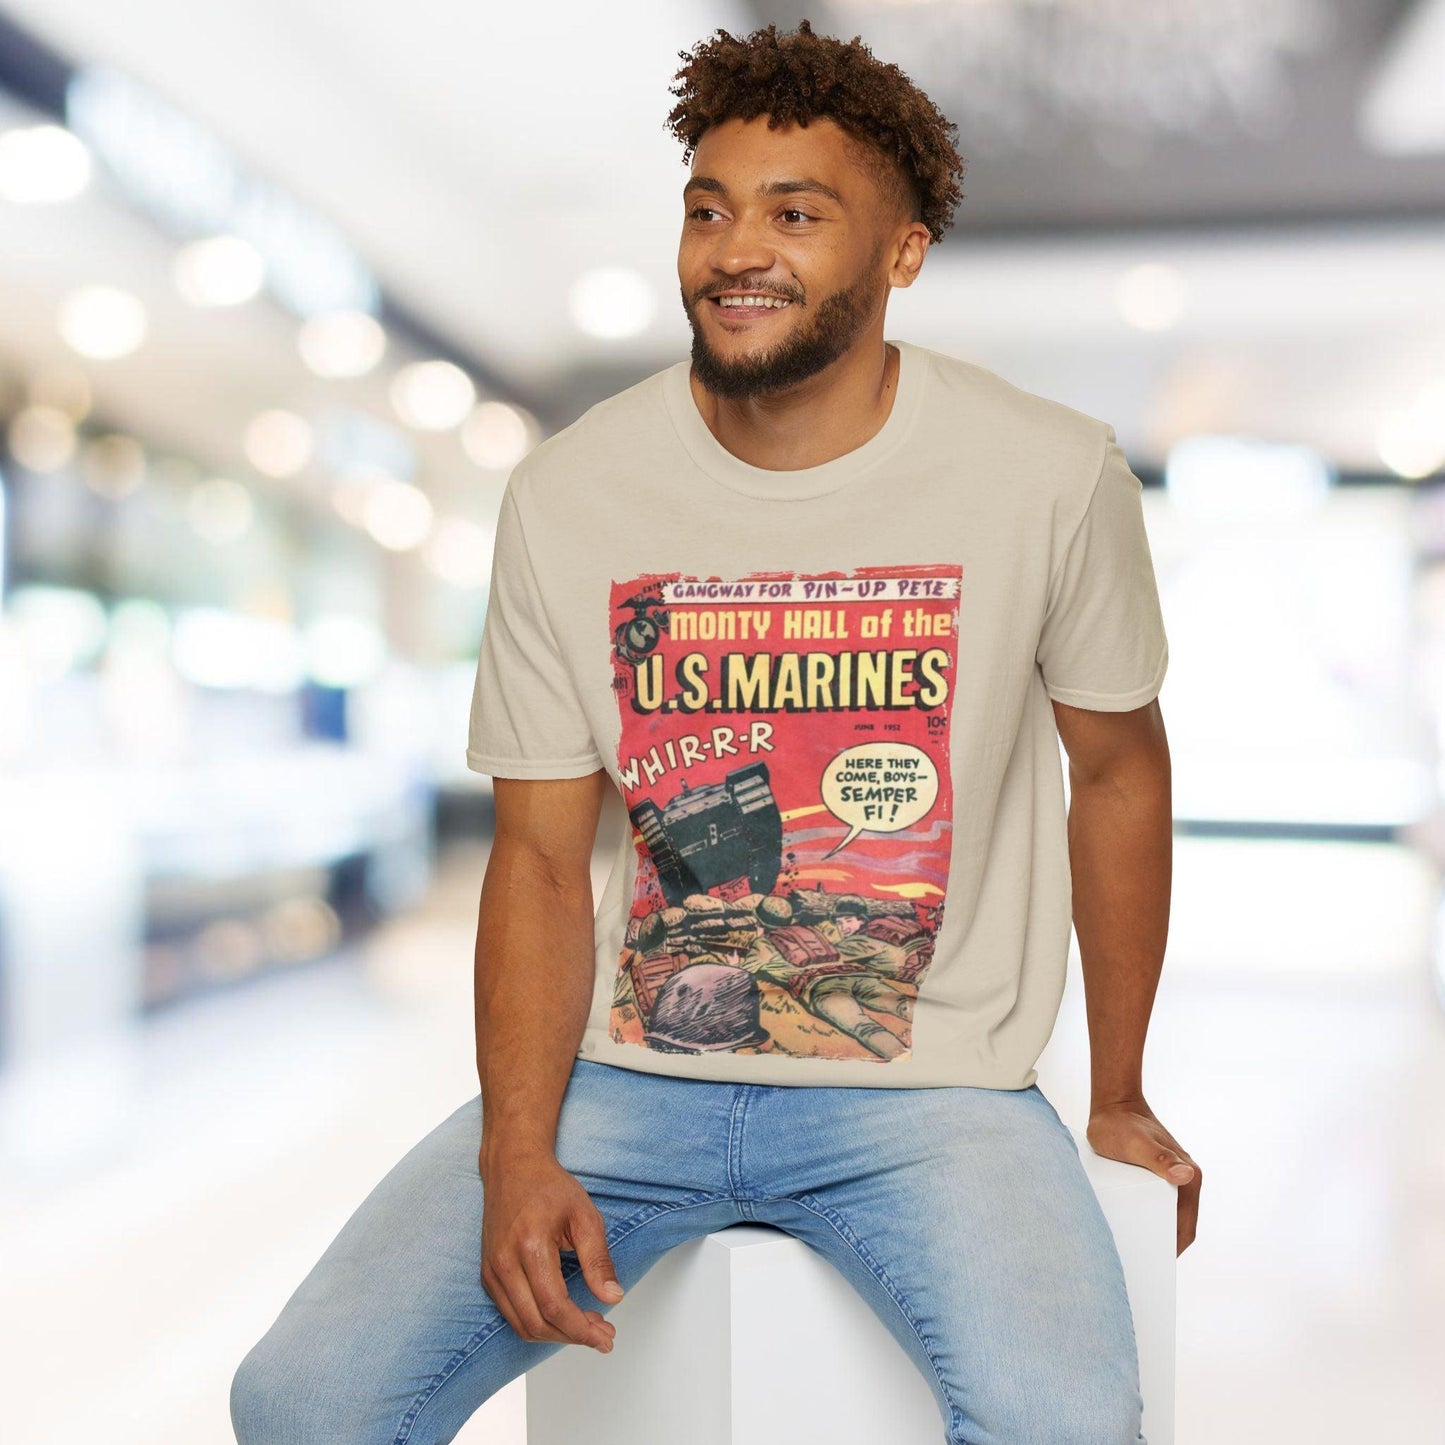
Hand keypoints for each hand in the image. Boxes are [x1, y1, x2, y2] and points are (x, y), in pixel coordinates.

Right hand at [479, 1147, 623, 1352]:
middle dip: (572, 1337)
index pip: (554, 1306)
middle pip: (536, 1324)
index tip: (605, 1336)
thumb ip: (598, 1260)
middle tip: (602, 1335)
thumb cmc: (549, 1187)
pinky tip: (562, 1317)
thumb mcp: (585, 1216)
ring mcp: (492, 1271)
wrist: (513, 1167)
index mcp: (530, 1246)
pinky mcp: (488, 1275)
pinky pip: (512, 1314)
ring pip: (521, 1325)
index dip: (581, 1330)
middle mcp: (504, 1263)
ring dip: (556, 1335)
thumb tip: (613, 1297)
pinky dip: (538, 1324)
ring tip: (587, 1327)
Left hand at [1086, 1098, 1200, 1254]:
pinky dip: (1143, 1218)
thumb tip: (1186, 1175)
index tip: (1154, 1268)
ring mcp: (1168, 1177)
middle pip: (1176, 1225)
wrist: (1111, 1102)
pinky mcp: (1153, 1174)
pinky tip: (1125, 1227)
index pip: (1186, 1228)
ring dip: (1151, 1232)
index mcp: (1188, 1176)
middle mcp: (1183, 1178)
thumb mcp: (1136, 1143)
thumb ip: (1158, 1157)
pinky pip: (1152, 1203)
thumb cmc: (1122, 1123)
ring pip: (1163, 1215)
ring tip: (1129, 1251)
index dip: (1173, 1250)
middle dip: (1161, 1246)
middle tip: (1138, 1266)